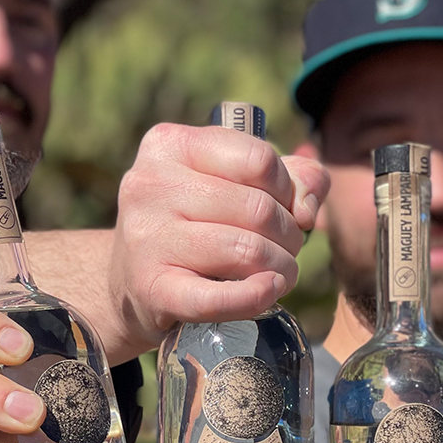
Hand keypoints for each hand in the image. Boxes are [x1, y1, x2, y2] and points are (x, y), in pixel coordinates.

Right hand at [105, 123, 328, 359]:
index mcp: (172, 144)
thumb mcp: (236, 185)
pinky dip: (256, 297)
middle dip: (290, 235)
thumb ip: (293, 179)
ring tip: (279, 273)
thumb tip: (309, 203)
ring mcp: (148, 237)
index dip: (288, 190)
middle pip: (258, 208)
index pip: (258, 158)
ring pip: (247, 250)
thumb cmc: (199, 226)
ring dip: (282, 268)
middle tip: (286, 250)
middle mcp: (151, 184)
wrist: (133, 281)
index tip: (287, 211)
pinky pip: (217, 298)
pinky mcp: (152, 288)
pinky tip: (270, 290)